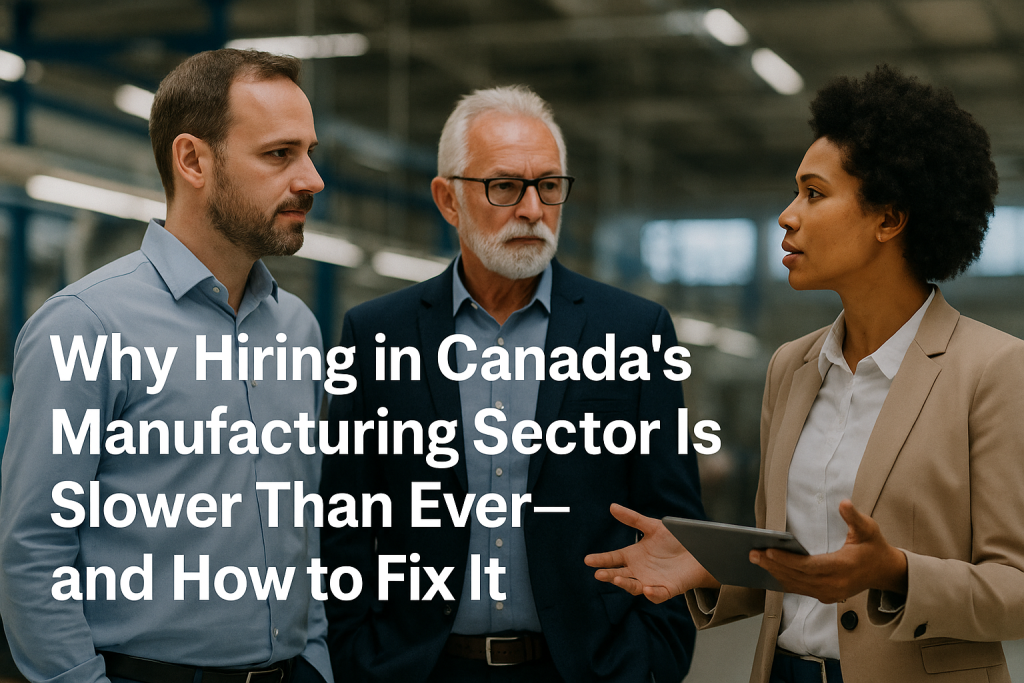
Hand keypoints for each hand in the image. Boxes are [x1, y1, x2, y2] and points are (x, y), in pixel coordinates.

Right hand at [584, 504, 719, 602]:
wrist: (698, 551)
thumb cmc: (674, 539)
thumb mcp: (652, 526)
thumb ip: (633, 519)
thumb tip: (612, 506)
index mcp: (633, 556)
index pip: (613, 559)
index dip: (601, 560)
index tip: (588, 560)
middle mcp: (639, 571)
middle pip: (620, 575)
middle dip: (609, 575)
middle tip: (599, 574)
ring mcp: (651, 581)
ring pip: (635, 586)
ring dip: (626, 584)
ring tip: (617, 579)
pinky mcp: (667, 589)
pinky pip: (657, 594)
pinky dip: (652, 593)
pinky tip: (646, 588)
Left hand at [750, 500, 907, 602]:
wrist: (885, 572)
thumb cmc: (874, 547)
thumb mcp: (868, 529)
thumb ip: (854, 517)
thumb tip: (843, 503)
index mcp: (843, 567)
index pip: (809, 566)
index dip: (788, 560)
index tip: (769, 550)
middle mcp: (835, 585)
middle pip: (798, 577)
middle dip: (774, 565)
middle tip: (753, 553)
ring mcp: (830, 593)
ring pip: (796, 585)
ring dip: (775, 573)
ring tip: (757, 559)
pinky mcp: (826, 596)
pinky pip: (801, 589)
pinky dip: (784, 580)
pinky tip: (770, 569)